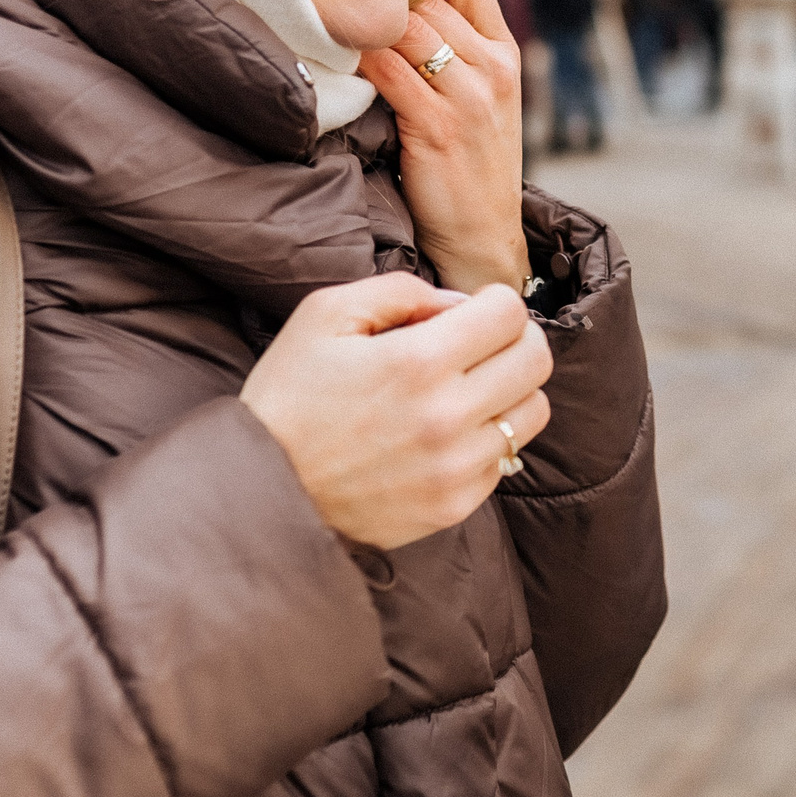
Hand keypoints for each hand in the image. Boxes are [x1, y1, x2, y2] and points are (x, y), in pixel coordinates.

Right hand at [240, 274, 550, 550]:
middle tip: (482, 345)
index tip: (471, 313)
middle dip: (515, 340)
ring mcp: (456, 466)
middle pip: (536, 359)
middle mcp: (448, 415)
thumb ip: (400, 291)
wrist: (260, 491)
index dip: (492, 303)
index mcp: (417, 361)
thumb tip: (459, 304)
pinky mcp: (454, 505)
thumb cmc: (288, 397)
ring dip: (510, 391)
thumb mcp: (324, 316)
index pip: (509, 312)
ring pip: (533, 411)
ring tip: (468, 390)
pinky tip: (448, 434)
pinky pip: (506, 459)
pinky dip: (488, 439)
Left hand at [360, 0, 527, 294]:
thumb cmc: (469, 168)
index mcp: (506, 54)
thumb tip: (392, 9)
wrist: (482, 238)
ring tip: (332, 36)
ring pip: (403, 28)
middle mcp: (494, 69)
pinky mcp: (437, 126)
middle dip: (380, 3)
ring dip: (363, 30)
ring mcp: (469, 98)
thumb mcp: (485, 100)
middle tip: (338, 8)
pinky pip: (385, 70)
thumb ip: (457, 53)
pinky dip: (357, 63)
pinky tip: (338, 71)